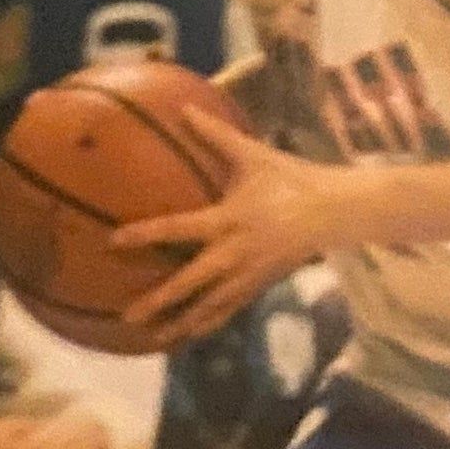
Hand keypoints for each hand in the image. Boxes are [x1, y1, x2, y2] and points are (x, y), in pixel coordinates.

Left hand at [114, 96, 345, 344]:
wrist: (335, 211)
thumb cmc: (292, 179)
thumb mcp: (254, 155)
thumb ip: (216, 134)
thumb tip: (185, 108)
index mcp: (229, 218)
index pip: (179, 228)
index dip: (146, 234)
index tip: (114, 240)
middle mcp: (235, 251)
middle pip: (192, 281)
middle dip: (161, 300)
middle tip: (129, 315)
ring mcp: (249, 273)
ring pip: (211, 304)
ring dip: (182, 322)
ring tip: (153, 340)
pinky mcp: (261, 284)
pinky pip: (230, 308)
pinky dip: (209, 322)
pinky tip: (190, 334)